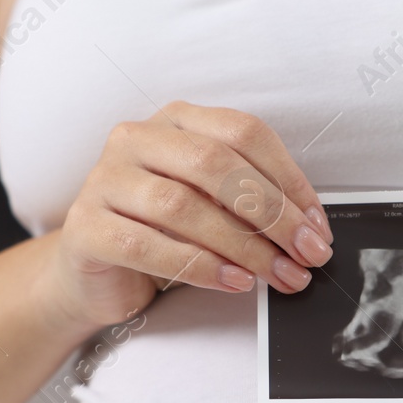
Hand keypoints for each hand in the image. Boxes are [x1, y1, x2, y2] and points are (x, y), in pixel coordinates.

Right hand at [46, 102, 331, 328]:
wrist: (96, 274)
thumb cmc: (164, 234)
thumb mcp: (212, 205)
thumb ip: (252, 202)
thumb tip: (309, 228)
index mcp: (176, 121)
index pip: (243, 132)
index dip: (288, 178)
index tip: (316, 224)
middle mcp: (137, 139)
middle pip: (215, 164)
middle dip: (271, 214)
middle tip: (305, 254)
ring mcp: (105, 179)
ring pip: (183, 206)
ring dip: (243, 246)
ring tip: (277, 275)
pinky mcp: (86, 227)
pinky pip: (147, 245)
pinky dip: (199, 266)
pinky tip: (233, 282)